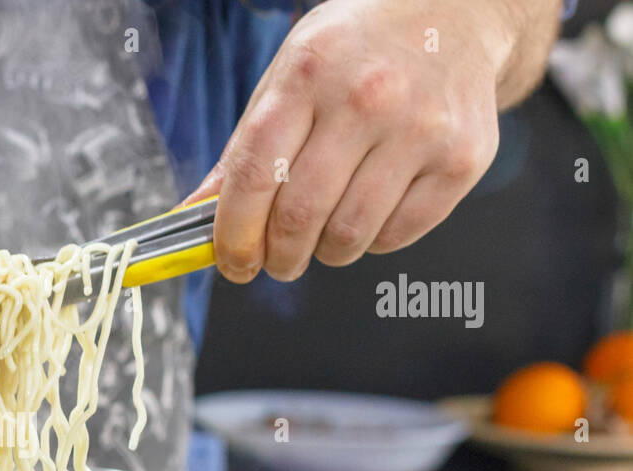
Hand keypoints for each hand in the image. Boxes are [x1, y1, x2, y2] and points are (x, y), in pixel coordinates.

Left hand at [185, 0, 541, 283]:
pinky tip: (368, 215)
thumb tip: (192, 216)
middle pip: (301, 216)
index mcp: (309, 73)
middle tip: (276, 261)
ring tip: (321, 237)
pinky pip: (398, 235)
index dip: (235, 234)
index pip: (255, 175)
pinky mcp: (462, 159)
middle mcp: (368, 98)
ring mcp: (422, 129)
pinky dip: (372, 242)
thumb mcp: (287, 78)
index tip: (232, 263)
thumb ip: (244, 150)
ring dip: (324, 253)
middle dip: (278, 256)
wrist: (454, 12)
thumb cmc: (355, 53)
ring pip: (349, 235)